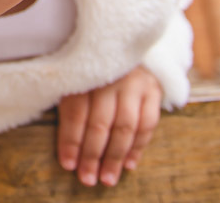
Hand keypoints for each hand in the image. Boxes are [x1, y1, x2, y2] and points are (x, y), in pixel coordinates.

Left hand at [56, 65, 161, 186]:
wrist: (125, 43)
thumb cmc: (93, 69)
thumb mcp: (75, 77)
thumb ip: (70, 105)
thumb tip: (66, 147)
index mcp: (83, 73)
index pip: (76, 112)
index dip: (71, 141)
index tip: (67, 164)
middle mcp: (109, 78)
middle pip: (99, 123)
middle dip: (92, 154)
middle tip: (87, 178)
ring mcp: (133, 83)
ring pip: (124, 127)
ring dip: (115, 156)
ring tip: (107, 178)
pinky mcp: (153, 89)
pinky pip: (147, 124)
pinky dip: (138, 147)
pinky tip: (129, 164)